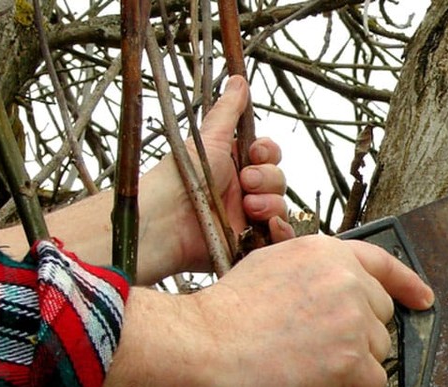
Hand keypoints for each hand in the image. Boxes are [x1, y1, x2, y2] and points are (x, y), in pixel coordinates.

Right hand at [89, 235, 434, 386]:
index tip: (424, 299)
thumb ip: (313, 271)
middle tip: (321, 345)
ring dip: (353, 363)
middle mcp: (347, 281)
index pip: (384, 264)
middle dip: (359, 333)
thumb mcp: (272, 264)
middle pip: (381, 315)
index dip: (408, 284)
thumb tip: (333, 288)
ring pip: (378, 351)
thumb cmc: (228, 312)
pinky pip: (373, 384)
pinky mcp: (350, 359)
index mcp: (329, 253)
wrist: (206, 342)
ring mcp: (352, 320)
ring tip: (310, 364)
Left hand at [142, 75, 293, 278]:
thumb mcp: (209, 140)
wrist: (166, 222)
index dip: (267, 154)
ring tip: (248, 208)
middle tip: (246, 182)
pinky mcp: (248, 246)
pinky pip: (279, 238)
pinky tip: (268, 227)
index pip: (269, 157)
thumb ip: (228, 112)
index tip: (255, 154)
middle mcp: (241, 192)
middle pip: (279, 181)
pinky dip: (281, 231)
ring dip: (271, 204)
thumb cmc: (181, 178)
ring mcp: (246, 220)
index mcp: (232, 167)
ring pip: (281, 208)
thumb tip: (239, 78)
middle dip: (268, 179)